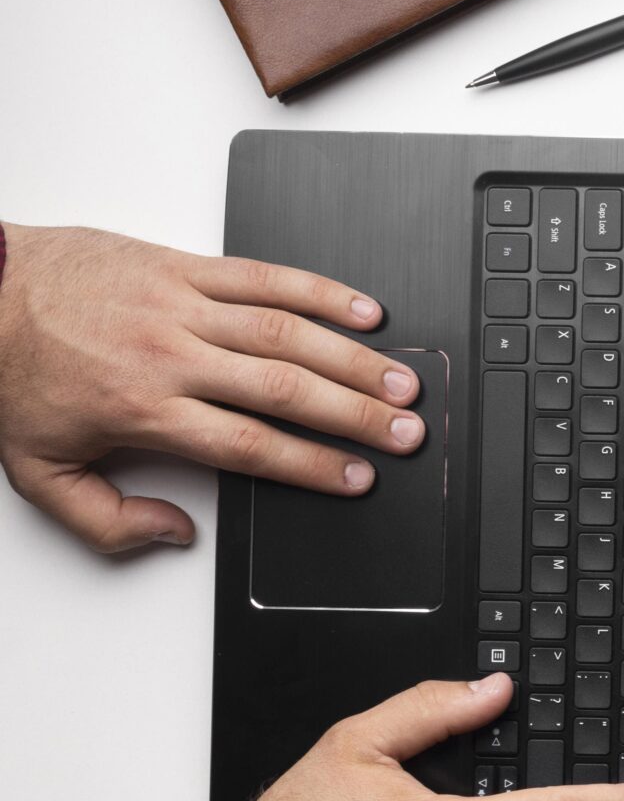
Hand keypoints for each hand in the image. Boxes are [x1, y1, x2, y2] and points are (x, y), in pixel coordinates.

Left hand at [0, 222, 423, 552]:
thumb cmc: (10, 375)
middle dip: (357, 416)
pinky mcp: (179, 264)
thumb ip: (106, 521)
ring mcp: (179, 304)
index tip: (356, 478)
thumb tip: (174, 535)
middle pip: (285, 390)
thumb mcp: (38, 474)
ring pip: (285, 333)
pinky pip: (262, 275)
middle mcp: (170, 355)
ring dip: (353, 358)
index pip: (248, 445)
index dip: (310, 466)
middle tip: (406, 433)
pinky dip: (318, 291)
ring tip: (402, 381)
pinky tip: (362, 309)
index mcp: (143, 409)